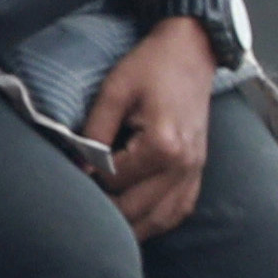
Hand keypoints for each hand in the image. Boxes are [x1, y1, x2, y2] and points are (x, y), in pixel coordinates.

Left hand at [88, 19, 218, 238]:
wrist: (191, 52)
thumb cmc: (151, 66)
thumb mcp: (114, 91)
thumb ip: (94, 132)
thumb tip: (79, 168)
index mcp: (162, 145)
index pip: (115, 181)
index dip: (91, 177)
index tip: (78, 167)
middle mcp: (183, 165)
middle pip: (135, 210)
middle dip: (106, 209)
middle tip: (83, 200)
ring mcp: (195, 172)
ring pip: (160, 221)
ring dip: (131, 226)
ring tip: (104, 222)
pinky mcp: (199, 172)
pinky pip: (178, 211)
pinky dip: (156, 220)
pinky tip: (137, 219)